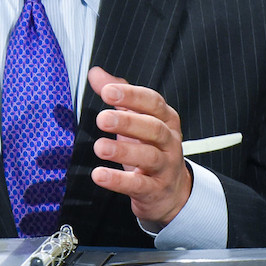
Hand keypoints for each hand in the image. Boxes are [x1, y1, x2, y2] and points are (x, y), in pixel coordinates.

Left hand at [87, 66, 190, 228]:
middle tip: (102, 119)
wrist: (171, 192)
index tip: (107, 91)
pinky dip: (119, 181)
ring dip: (123, 151)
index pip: (152, 102)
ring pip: (149, 157)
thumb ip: (119, 95)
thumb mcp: (137, 119)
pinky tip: (99, 175)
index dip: (131, 96)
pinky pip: (139, 185)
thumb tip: (95, 73)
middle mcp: (169, 141)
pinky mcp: (155, 190)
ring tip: (99, 147)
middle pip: (153, 128)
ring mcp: (165, 167)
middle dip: (127, 122)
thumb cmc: (149, 147)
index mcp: (166, 119)